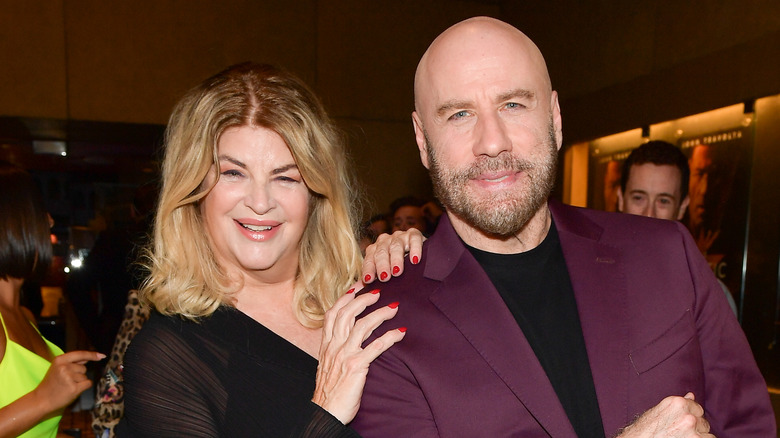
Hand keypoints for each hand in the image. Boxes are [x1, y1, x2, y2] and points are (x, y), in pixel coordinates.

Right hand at [33, 350, 104, 412]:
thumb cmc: (51, 384)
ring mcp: (69, 377)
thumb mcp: (57, 368)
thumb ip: (72, 362)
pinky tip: (72, 390)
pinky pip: (88, 384)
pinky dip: (83, 387)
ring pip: (85, 377)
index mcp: (59, 360)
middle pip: (84, 368)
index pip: (80, 354)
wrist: (41, 400)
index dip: (92, 355)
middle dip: (78, 374)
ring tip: (66, 386)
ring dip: (79, 382)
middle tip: (65, 381)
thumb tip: (89, 357)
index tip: (101, 356)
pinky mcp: (74, 388)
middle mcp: (64, 367)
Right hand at [313, 287, 405, 423]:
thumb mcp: (327, 366)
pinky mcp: (357, 366)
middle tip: (378, 291)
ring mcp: (345, 355)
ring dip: (380, 314)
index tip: (357, 286)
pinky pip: (376, 346)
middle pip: (348, 313)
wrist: (326, 413)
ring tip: (393, 308)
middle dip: (363, 299)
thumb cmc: (329, 392)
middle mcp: (334, 347)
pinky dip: (389, 337)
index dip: (345, 298)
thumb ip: (335, 350)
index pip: (333, 314)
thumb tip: (346, 339)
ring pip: (362, 325)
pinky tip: (399, 333)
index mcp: (326, 345)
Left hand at [362, 229, 424, 282]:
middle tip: (384, 277)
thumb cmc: (398, 267)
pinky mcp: (414, 234)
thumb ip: (373, 279)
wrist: (420, 258)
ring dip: (396, 259)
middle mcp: (385, 241)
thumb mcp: (385, 273)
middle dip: (382, 265)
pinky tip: (415, 260)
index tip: (368, 280)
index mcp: (375, 249)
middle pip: (381, 252)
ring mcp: (399, 237)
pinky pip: (414, 239)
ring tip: (397, 271)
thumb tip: (361, 289)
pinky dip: (415, 249)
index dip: (368, 269)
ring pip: (396, 246)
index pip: (369, 259)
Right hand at [617, 393, 713, 436]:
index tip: (682, 424)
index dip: (691, 417)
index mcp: (677, 403)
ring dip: (699, 437)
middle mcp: (687, 415)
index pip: (697, 408)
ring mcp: (693, 431)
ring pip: (708, 435)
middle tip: (679, 433)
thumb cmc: (644, 430)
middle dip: (696, 428)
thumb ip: (677, 406)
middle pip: (703, 421)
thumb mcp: (658, 412)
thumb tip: (691, 395)